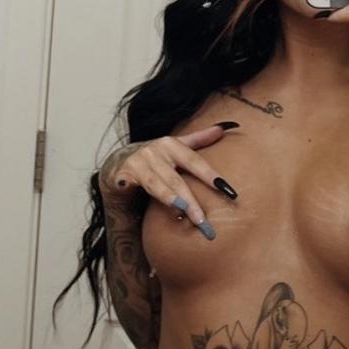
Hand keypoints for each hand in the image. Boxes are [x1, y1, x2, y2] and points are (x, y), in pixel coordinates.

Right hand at [99, 123, 236, 238]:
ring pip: (158, 187)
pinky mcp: (122, 176)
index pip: (195, 162)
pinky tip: (162, 210)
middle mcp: (154, 152)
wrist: (119, 162)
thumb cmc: (155, 157)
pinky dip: (147, 198)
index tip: (229, 192)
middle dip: (192, 201)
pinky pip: (138, 191)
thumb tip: (225, 127)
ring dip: (173, 201)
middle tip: (204, 221)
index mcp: (170, 144)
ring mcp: (138, 163)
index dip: (211, 176)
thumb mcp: (177, 146)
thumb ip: (200, 139)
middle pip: (177, 180)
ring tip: (186, 215)